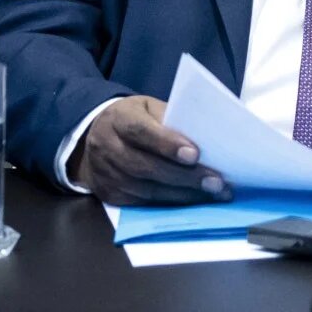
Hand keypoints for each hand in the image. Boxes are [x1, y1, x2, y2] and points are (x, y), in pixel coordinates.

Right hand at [71, 95, 228, 205]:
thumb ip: (172, 118)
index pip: (140, 131)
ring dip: (183, 194)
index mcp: (118, 118)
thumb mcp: (150, 108)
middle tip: (216, 182)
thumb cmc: (136, 118)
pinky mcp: (109, 195)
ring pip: (146, 189)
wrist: (95, 137)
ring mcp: (105, 174)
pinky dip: (171, 203)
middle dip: (184, 176)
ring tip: (214, 194)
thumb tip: (208, 139)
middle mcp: (106, 147)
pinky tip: (194, 200)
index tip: (195, 155)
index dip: (166, 144)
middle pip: (145, 166)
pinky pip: (143, 203)